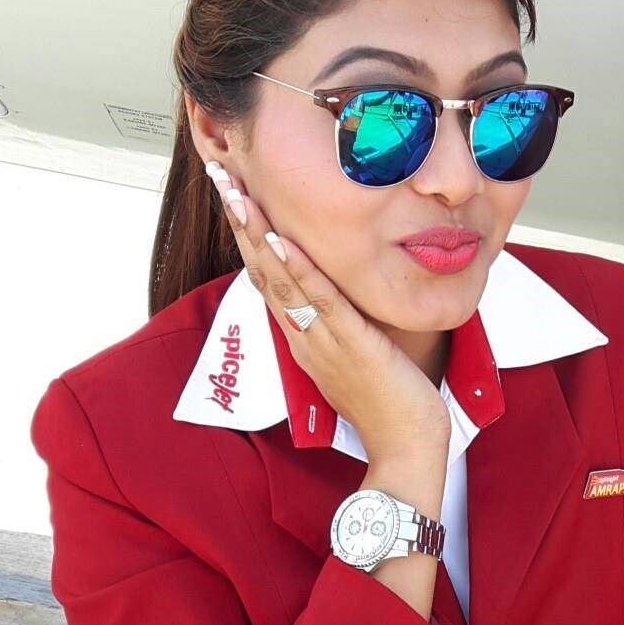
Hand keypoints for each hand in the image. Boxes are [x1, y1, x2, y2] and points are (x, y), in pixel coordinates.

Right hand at [206, 160, 451, 462]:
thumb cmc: (384, 398)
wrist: (404, 448)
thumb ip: (334, 321)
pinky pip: (318, 301)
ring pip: (280, 279)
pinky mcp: (349, 343)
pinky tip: (279, 240)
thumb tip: (331, 290)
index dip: (247, 232)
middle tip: (219, 176)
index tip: (235, 193)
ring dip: (256, 234)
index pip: (266, 274)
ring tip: (236, 195)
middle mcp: (301, 333)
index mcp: (301, 333)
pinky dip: (297, 269)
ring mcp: (320, 338)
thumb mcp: (351, 352)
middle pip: (261, 269)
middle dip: (240, 221)